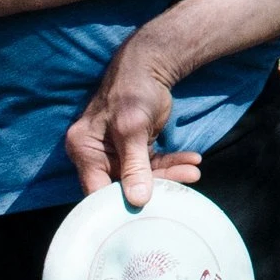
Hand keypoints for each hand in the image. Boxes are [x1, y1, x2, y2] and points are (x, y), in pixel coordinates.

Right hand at [66, 34, 196, 208]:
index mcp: (84, 149)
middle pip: (123, 185)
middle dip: (155, 186)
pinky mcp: (135, 149)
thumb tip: (138, 201)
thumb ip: (135, 165)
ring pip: (143, 176)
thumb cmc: (132, 91)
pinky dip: (172, 163)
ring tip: (194, 172)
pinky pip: (153, 164)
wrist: (149, 65)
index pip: (96, 191)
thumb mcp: (132, 128)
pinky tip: (192, 161)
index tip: (143, 214)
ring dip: (170, 174)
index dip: (117, 205)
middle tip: (184, 183)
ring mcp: (117, 153)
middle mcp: (97, 155)